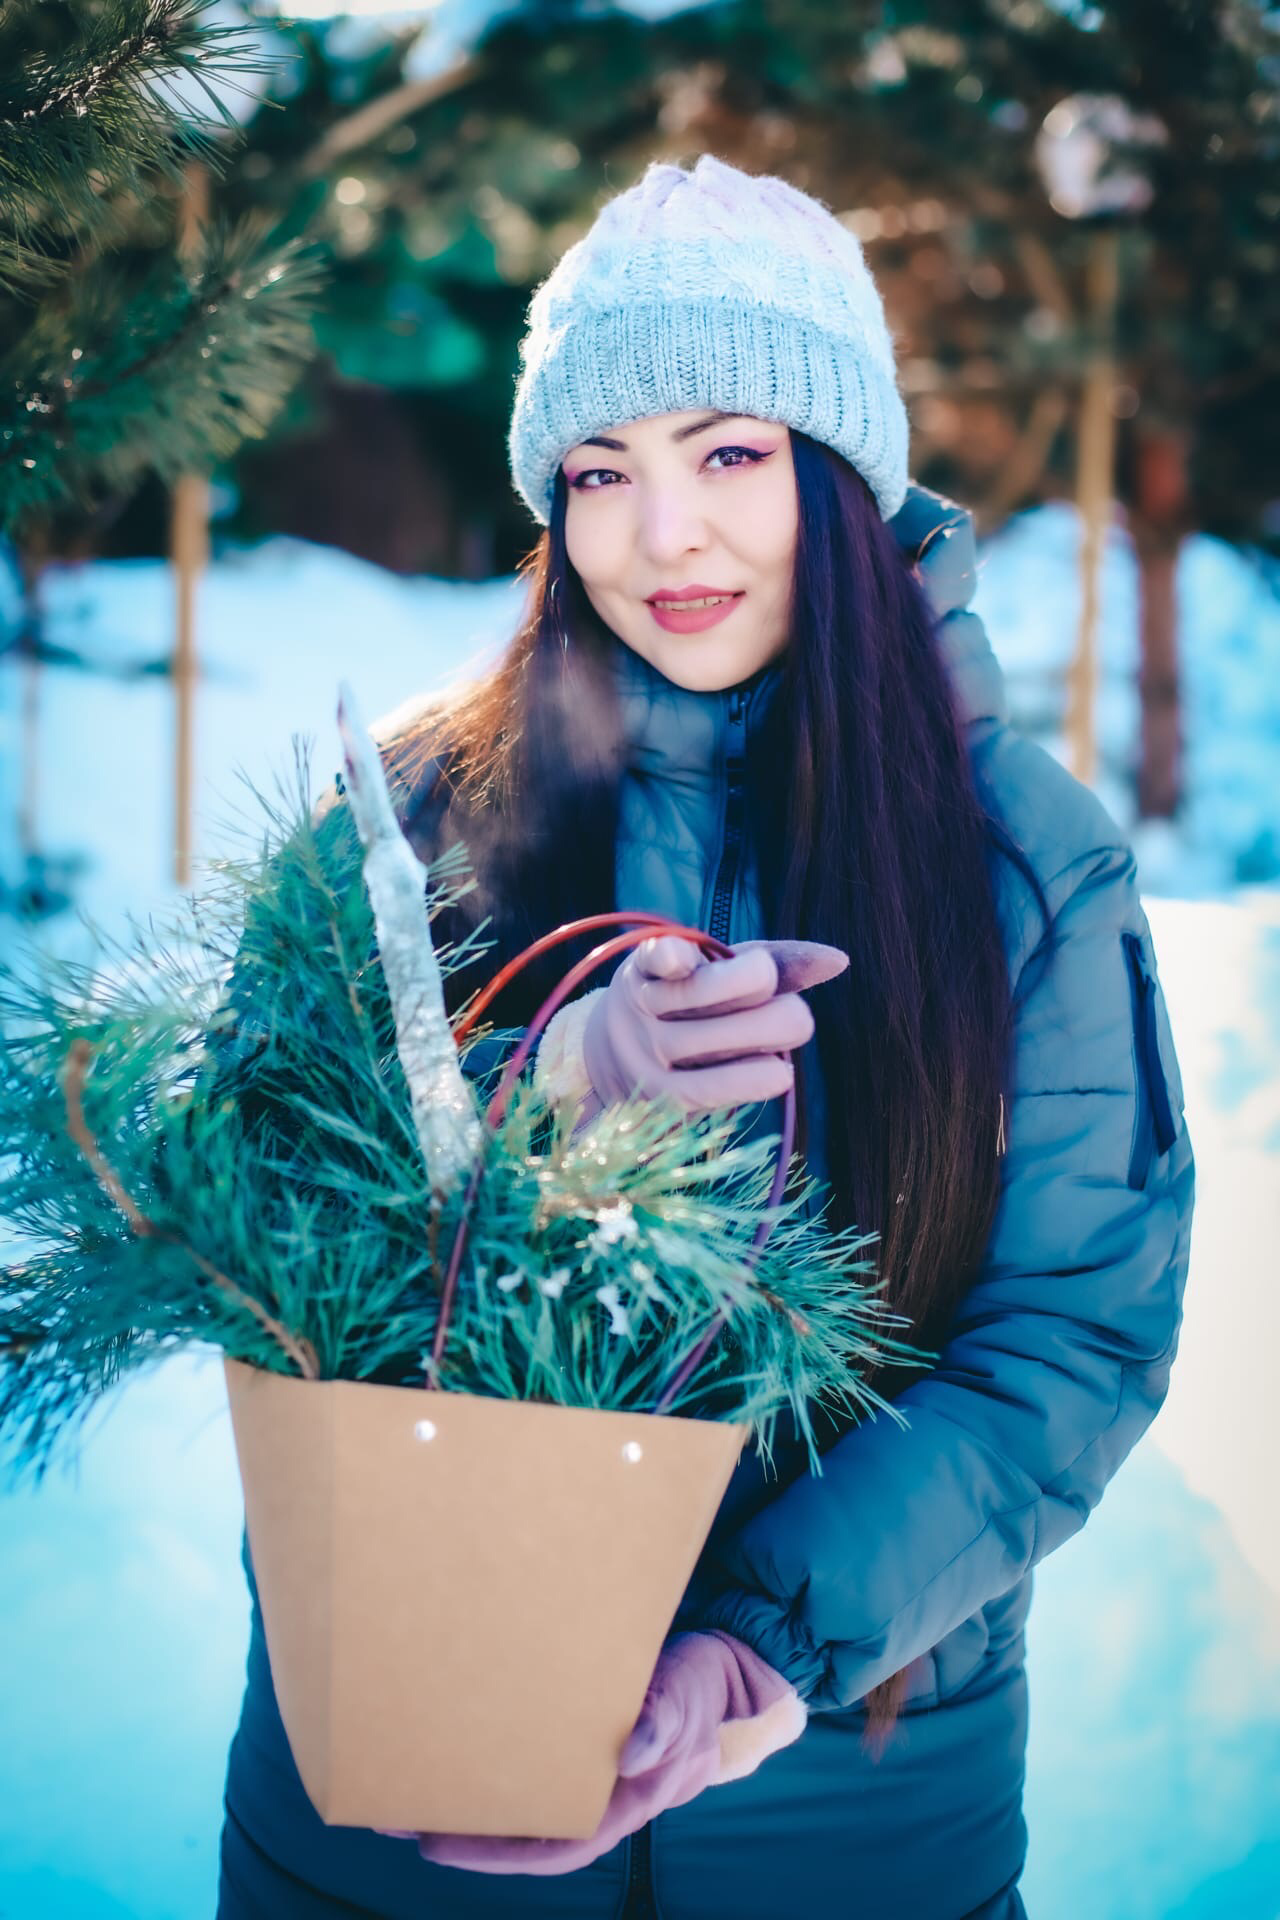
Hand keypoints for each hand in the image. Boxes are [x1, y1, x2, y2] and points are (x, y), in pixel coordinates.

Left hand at [398, 1630, 805, 1875]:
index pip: (550, 1846)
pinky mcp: (574, 1733)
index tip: (436, 1844)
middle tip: (395, 1811)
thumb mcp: (689, 1703)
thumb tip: (631, 1752)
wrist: (722, 1669)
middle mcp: (595, 1795)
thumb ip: (666, 1723)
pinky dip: (488, 1755)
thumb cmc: (703, 1692)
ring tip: (404, 1779)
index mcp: (622, 1803)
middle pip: (520, 1827)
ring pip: (517, 1794)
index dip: (492, 1853)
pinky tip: (453, 1735)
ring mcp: (583, 1767)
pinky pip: (525, 1755)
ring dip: (466, 1794)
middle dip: (461, 1827)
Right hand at [581, 935, 847, 1117]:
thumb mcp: (710, 971)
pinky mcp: (661, 1099)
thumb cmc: (683, 1004)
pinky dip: (754, 1079)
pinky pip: (714, 1089)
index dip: (696, 958)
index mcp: (648, 965)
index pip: (668, 954)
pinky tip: (780, 1074)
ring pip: (722, 1038)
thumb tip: (838, 960)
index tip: (746, 969)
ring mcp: (646, 1056)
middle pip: (715, 992)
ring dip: (775, 1033)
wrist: (609, 1062)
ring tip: (792, 1030)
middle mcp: (641, 1008)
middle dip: (767, 991)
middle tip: (788, 1007)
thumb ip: (771, 959)